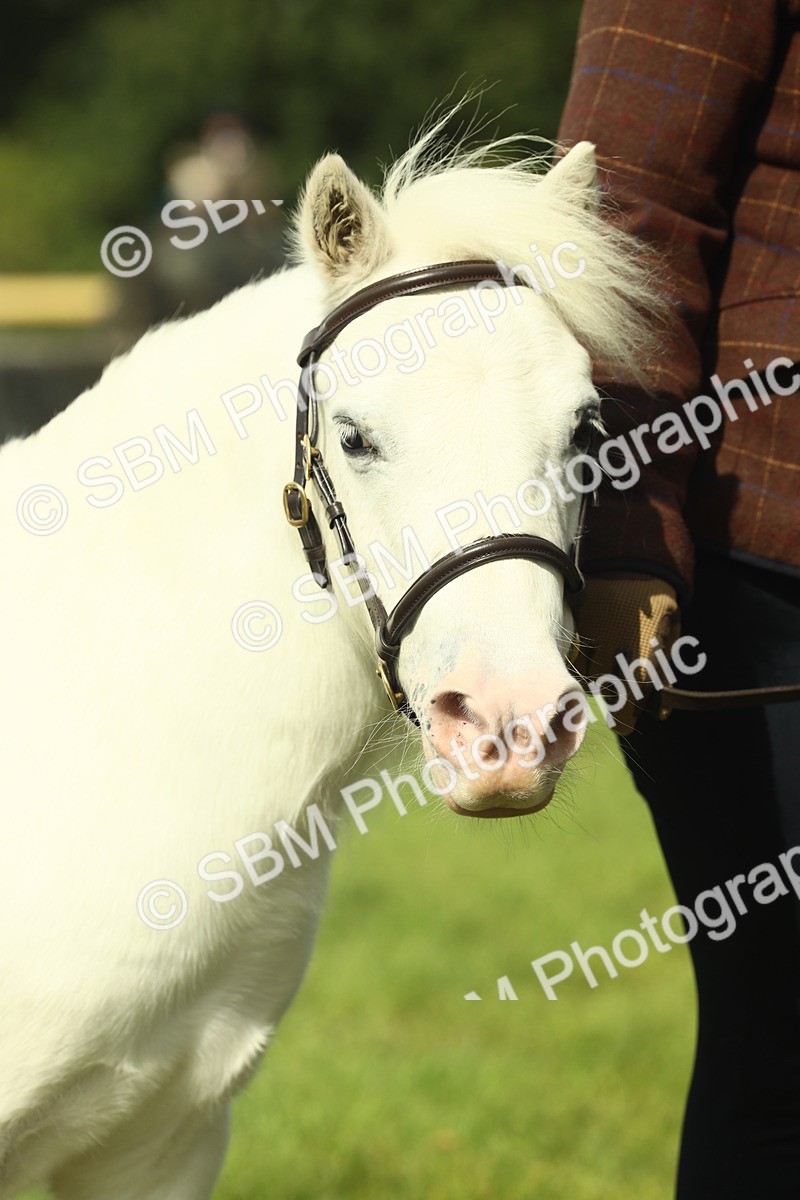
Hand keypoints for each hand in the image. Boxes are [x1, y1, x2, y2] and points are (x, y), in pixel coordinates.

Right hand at [573, 573, 680, 734]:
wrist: (629, 564)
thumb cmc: (657, 603)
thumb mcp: (671, 637)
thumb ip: (665, 678)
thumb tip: (660, 713)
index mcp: (638, 669)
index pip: (623, 718)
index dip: (626, 720)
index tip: (627, 714)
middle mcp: (609, 665)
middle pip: (604, 699)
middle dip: (614, 693)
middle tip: (621, 677)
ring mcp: (586, 650)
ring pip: (585, 681)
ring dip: (596, 676)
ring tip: (608, 656)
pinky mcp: (571, 636)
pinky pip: (572, 661)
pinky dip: (581, 659)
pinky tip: (593, 645)